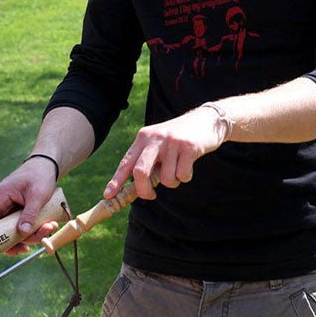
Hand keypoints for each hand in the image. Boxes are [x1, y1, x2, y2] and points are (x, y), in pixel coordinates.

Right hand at [0, 159, 60, 253]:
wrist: (47, 165)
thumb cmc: (40, 176)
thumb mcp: (37, 196)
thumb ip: (29, 215)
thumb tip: (22, 233)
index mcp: (0, 197)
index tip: (6, 249)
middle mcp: (1, 203)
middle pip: (2, 230)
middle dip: (21, 238)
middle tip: (36, 241)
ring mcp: (9, 207)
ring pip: (14, 229)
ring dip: (32, 233)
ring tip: (50, 226)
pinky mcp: (17, 210)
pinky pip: (21, 224)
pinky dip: (33, 228)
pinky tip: (46, 225)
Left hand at [105, 105, 226, 199]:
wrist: (207, 120)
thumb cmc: (179, 138)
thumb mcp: (158, 143)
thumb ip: (147, 160)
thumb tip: (136, 188)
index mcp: (143, 138)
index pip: (126, 162)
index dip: (116, 181)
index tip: (108, 195)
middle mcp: (155, 138)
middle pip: (140, 172)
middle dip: (144, 190)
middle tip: (150, 196)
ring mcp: (172, 143)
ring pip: (165, 178)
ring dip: (172, 181)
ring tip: (178, 168)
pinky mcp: (189, 148)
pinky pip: (182, 175)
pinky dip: (185, 176)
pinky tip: (189, 164)